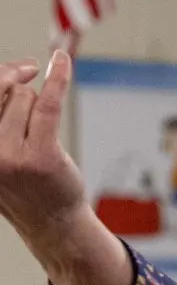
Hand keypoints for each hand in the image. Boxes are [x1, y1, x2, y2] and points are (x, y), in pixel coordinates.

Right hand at [0, 51, 133, 284]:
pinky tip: (62, 60)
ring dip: (37, 106)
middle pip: (2, 91)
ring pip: (25, 97)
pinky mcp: (40, 156)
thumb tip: (12, 73)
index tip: (17, 69)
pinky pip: (48, 104)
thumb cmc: (24, 183)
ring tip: (39, 136)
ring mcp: (10, 156)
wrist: (51, 224)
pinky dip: (57, 79)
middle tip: (31, 73)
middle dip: (18, 85)